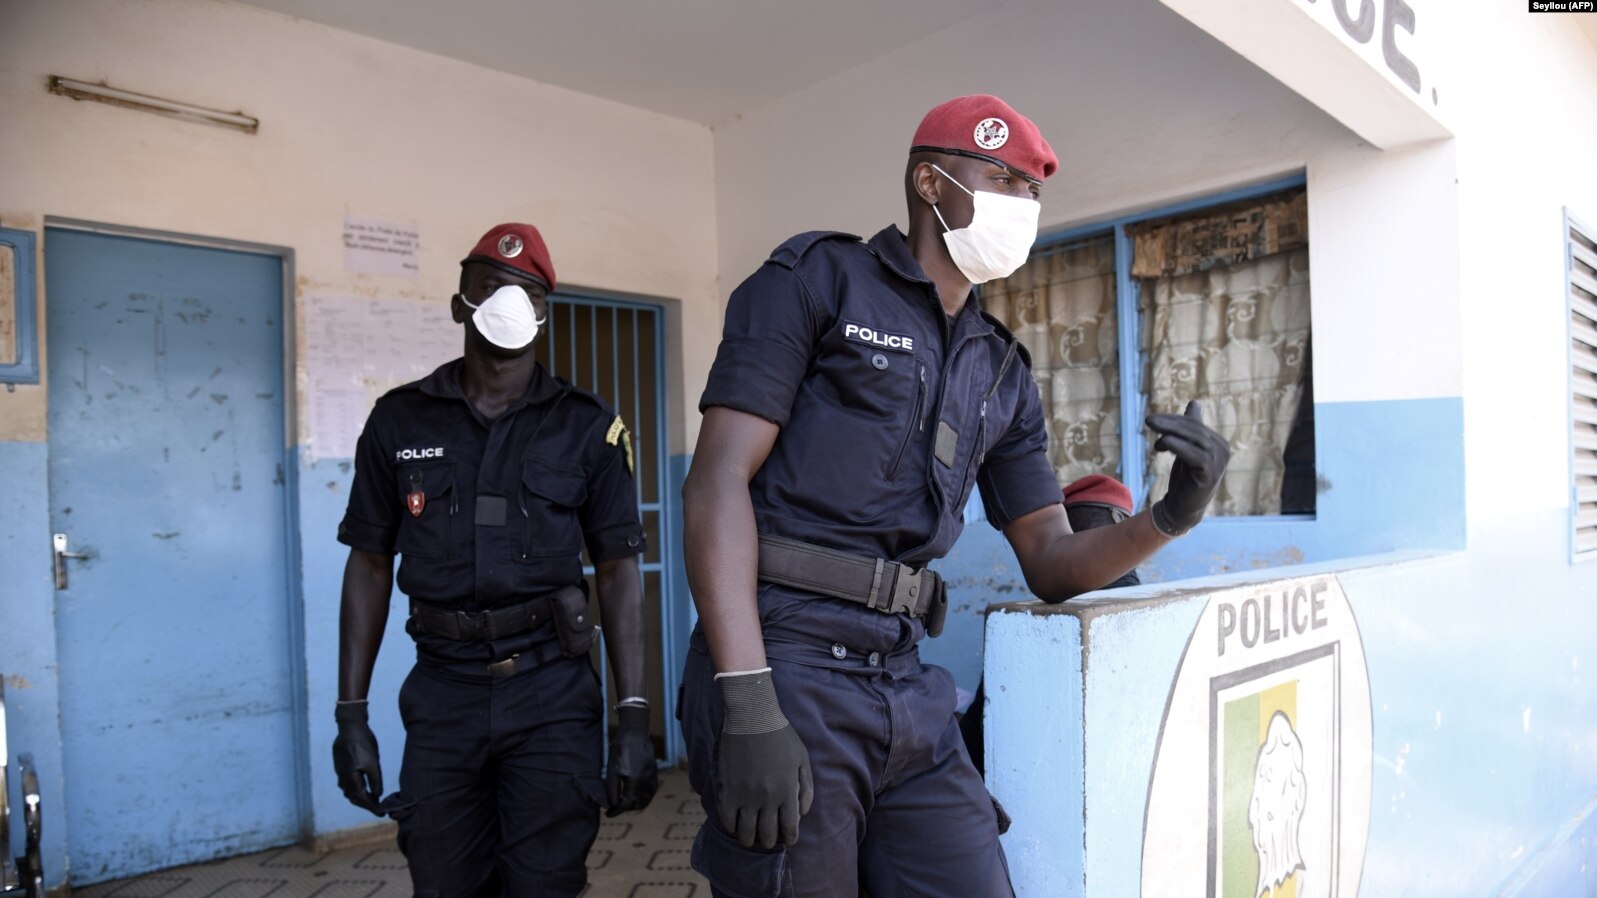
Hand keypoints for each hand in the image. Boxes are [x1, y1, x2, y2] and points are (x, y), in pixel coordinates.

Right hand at [332, 702, 383, 814]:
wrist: (350, 728)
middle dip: (366, 804)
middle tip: (379, 808)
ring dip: (361, 797)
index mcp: (350, 778)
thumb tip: (377, 795)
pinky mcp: (341, 767)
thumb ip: (375, 780)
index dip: (371, 807)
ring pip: (350, 791)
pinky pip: (348, 784)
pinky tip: (365, 788)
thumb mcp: (373, 763)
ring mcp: (340, 773)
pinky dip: (357, 789)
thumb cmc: (363, 744)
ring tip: (373, 800)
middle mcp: (343, 778)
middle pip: (354, 797)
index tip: (381, 813)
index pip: (361, 798)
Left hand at [606, 706, 659, 816]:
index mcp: (634, 780)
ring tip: (626, 802)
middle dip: (627, 808)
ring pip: (647, 798)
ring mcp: (653, 776)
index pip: (627, 803)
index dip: (617, 811)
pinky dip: (644, 796)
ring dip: (637, 803)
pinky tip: (636, 794)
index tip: (608, 814)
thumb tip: (612, 805)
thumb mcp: (613, 770)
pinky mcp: (655, 772)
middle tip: (616, 807)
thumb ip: (612, 790)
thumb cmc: (620, 749)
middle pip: (638, 804)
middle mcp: (646, 780)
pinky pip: (651, 790)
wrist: (634, 733)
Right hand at [715, 669, 813, 848]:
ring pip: (746, 831)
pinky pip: (727, 818)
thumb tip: (803, 812)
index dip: (790, 838)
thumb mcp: (801, 758)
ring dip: (749, 839)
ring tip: (750, 838)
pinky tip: (735, 825)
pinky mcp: (727, 789)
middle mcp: (767, 798)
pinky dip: (731, 826)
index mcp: (787, 791)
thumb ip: (805, 787)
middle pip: (767, 834)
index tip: (788, 840)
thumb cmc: (780, 735)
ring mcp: (745, 795)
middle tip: (768, 840)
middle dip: (769, 841)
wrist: (752, 717)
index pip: (790, 827)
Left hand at [1146, 400, 1230, 535]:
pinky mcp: (1210, 474)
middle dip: (1169, 423)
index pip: (1194, 425)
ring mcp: (1218, 463)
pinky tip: (1162, 443)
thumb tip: (1194, 403)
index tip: (1152, 420)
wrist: (1183, 508)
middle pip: (1194, 430)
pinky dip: (1177, 446)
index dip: (1174, 419)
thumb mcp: (1187, 449)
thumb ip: (1191, 428)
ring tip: (1151, 428)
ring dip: (1170, 431)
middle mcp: (1222, 450)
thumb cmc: (1185, 477)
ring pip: (1193, 439)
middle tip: (1148, 420)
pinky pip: (1193, 455)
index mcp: (1218, 443)